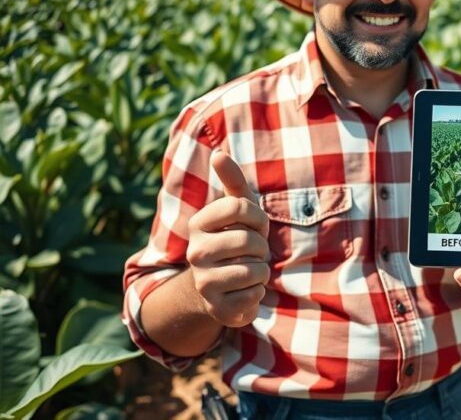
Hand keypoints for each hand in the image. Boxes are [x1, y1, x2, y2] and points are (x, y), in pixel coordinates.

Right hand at [185, 149, 269, 327]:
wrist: (219, 287)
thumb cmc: (235, 238)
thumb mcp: (236, 209)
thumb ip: (232, 181)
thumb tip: (218, 153)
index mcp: (199, 223)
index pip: (241, 207)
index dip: (258, 217)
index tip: (255, 225)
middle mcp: (195, 252)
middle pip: (250, 240)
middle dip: (261, 246)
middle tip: (252, 252)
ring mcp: (204, 282)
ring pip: (256, 270)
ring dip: (261, 270)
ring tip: (248, 270)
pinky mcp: (216, 309)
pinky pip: (256, 295)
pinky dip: (258, 292)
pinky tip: (244, 291)